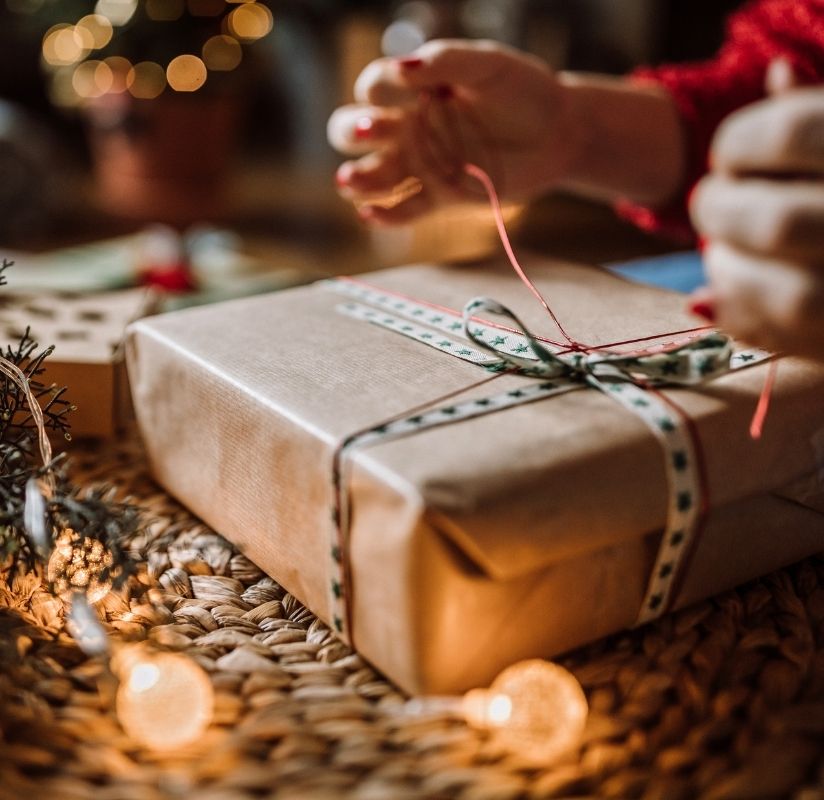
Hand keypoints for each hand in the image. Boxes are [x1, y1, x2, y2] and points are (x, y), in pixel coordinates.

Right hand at [327, 39, 580, 224]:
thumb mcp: (488, 65)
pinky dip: (384, 216)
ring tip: (350, 181)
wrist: (557, 135)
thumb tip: (403, 67)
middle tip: (372, 131)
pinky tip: (371, 214)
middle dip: (353, 131)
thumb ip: (446, 61)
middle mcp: (409, 126)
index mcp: (415, 89)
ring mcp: (422, 164)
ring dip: (356, 179)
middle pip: (354, 130)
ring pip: (372, 175)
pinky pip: (403, 210)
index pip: (374, 87)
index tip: (411, 86)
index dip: (380, 87)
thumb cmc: (523, 91)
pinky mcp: (439, 197)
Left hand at [690, 86, 823, 358]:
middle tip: (707, 205)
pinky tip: (720, 295)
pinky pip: (798, 340)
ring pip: (795, 296)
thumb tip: (778, 71)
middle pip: (780, 224)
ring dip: (733, 275)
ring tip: (717, 254)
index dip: (742, 142)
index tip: (726, 154)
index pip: (797, 133)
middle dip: (723, 214)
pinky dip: (744, 320)